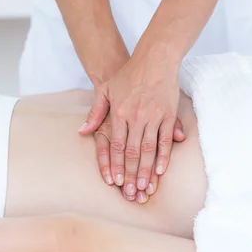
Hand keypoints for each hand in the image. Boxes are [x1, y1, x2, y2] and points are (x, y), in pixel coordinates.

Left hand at [80, 56, 184, 199]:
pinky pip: (165, 140)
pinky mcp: (168, 115)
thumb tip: (82, 131)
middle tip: (130, 193)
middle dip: (131, 174)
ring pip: (149, 149)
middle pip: (133, 152)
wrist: (154, 58)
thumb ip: (95, 112)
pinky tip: (161, 171)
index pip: (117, 145)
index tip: (116, 182)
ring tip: (145, 188)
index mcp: (119, 113)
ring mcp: (154, 116)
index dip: (116, 165)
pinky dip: (164, 156)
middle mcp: (136, 117)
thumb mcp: (105, 89)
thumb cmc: (128, 75)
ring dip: (147, 171)